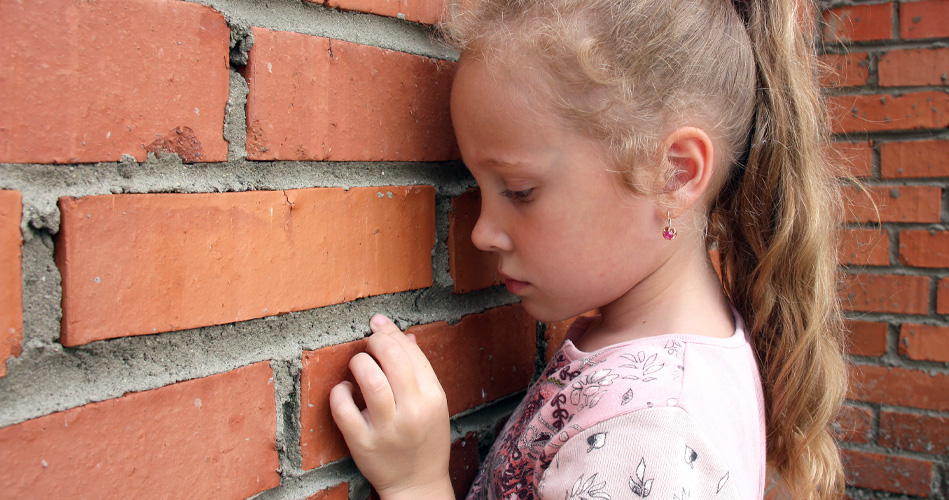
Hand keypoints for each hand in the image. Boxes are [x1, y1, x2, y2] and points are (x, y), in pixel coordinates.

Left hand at [330, 315, 453, 499]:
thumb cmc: (425, 439)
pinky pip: (343, 409)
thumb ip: (420, 370)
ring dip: (359, 362)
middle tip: (368, 343)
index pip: (411, 353)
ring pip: (369, 379)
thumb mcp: (433, 403)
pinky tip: (344, 389)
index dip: (391, 332)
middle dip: (375, 342)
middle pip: (391, 359)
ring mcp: (386, 429)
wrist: (417, 483)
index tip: (378, 324)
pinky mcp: (363, 443)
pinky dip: (339, 392)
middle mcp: (412, 411)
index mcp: (433, 398)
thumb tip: (403, 336)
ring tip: (358, 364)